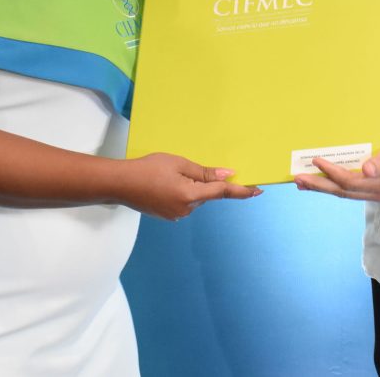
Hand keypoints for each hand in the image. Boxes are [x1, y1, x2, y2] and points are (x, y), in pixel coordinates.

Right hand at [121, 152, 261, 219]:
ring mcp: (176, 215)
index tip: (259, 190)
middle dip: (206, 182)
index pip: (222, 193)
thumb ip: (205, 172)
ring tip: (170, 173)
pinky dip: (183, 192)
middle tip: (187, 167)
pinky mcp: (168, 215)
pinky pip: (184, 202)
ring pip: (195, 198)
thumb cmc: (149, 168)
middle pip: (207, 195)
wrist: (120, 184)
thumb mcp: (178, 164)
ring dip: (192, 186)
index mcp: (190, 196)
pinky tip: (166, 182)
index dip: (242, 191)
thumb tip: (228, 175)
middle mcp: (186, 210)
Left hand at [292, 131, 379, 202]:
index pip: (351, 181)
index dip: (331, 173)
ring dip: (326, 189)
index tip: (315, 161)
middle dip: (320, 186)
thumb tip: (366, 169)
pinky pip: (356, 192)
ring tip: (305, 183)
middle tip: (297, 179)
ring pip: (349, 194)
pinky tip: (329, 183)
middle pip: (344, 192)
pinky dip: (339, 188)